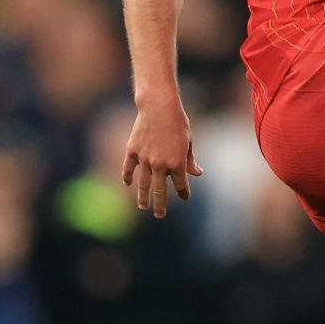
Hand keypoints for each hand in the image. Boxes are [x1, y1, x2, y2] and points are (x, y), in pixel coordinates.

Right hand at [122, 95, 202, 217]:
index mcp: (177, 164)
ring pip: (143, 184)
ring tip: (143, 207)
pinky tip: (128, 184)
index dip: (183, 193)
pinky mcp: (132, 151)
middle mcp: (160, 165)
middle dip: (160, 205)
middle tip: (159, 215)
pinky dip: (127, 177)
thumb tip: (197, 174)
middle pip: (160, 191)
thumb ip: (190, 160)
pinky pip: (128, 169)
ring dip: (143, 197)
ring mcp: (144, 159)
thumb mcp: (189, 142)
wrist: (159, 108)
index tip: (184, 197)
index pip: (181, 185)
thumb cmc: (178, 123)